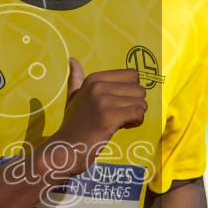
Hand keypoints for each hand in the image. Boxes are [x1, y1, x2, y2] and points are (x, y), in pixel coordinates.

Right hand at [44, 57, 146, 179]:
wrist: (66, 148)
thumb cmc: (74, 124)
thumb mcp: (73, 98)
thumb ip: (76, 79)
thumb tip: (72, 60)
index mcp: (94, 79)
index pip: (132, 74)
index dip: (130, 91)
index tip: (117, 103)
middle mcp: (98, 86)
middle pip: (139, 89)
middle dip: (135, 104)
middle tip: (119, 115)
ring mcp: (103, 101)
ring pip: (141, 102)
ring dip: (135, 115)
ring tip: (120, 122)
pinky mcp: (110, 117)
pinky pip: (138, 114)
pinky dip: (136, 122)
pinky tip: (122, 127)